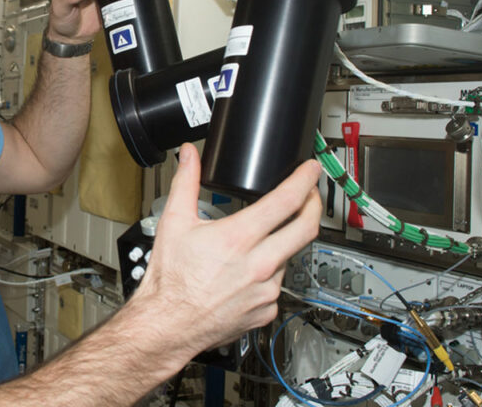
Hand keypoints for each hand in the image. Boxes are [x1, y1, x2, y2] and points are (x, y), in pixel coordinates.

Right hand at [133, 143, 321, 359]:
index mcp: (238, 239)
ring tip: (265, 238)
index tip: (310, 170)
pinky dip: (270, 273)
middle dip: (314, 205)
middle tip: (311, 194)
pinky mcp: (267, 310)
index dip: (304, 180)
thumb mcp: (174, 222)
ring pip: (289, 258)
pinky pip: (278, 285)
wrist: (168, 324)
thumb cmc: (170, 281)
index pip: (285, 201)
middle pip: (306, 228)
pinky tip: (251, 271)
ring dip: (284, 243)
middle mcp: (258, 265)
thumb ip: (185, 182)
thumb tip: (190, 156)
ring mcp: (266, 290)